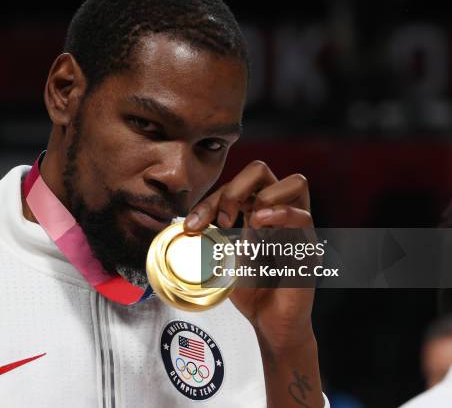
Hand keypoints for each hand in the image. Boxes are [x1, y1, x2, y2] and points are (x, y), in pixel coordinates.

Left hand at [183, 160, 314, 349]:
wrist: (271, 324)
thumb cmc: (252, 292)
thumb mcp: (223, 260)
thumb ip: (212, 240)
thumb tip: (185, 224)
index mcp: (258, 213)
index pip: (234, 187)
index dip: (210, 200)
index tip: (193, 225)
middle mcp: (280, 215)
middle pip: (262, 171)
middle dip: (234, 188)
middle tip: (222, 219)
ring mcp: (298, 229)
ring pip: (295, 182)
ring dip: (262, 198)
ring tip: (249, 223)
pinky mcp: (308, 248)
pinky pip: (304, 217)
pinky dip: (280, 215)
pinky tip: (260, 228)